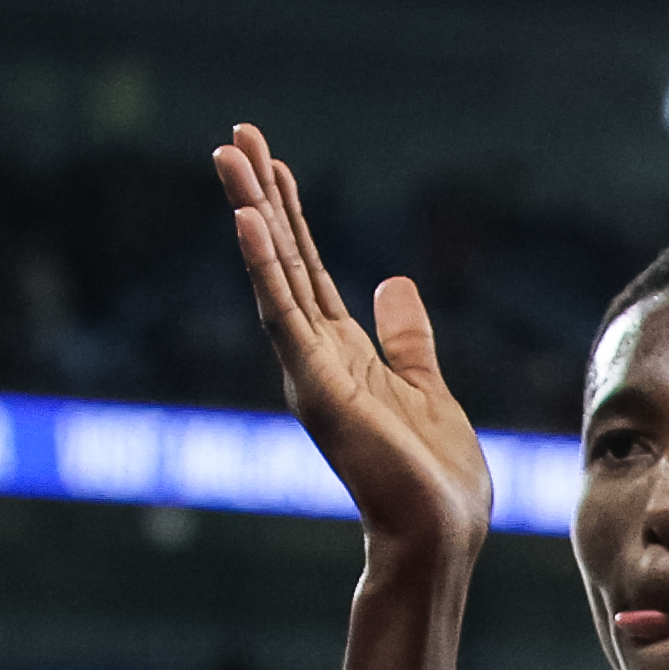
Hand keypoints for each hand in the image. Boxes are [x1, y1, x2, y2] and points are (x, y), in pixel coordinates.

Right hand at [212, 123, 494, 570]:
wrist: (440, 534)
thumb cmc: (435, 478)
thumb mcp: (427, 387)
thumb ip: (406, 338)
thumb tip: (394, 283)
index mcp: (342, 354)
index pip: (307, 269)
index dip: (291, 214)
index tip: (273, 162)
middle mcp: (315, 357)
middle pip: (282, 260)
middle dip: (260, 197)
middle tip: (235, 135)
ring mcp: (311, 371)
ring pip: (274, 276)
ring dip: (251, 215)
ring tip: (228, 157)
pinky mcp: (317, 388)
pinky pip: (285, 317)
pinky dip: (265, 268)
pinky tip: (248, 221)